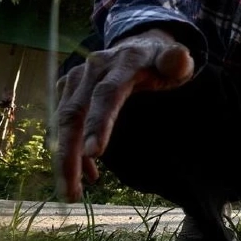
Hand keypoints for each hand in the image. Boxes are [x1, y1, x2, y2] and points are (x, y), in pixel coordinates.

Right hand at [53, 28, 194, 201]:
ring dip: (64, 159)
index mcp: (122, 63)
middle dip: (70, 155)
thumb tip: (177, 61)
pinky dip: (70, 150)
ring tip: (72, 194)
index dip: (99, 122)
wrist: (139, 45)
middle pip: (74, 113)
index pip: (107, 94)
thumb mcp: (177, 61)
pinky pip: (63, 123)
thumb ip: (178, 61)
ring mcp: (77, 79)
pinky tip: (87, 176)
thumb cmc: (161, 62)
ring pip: (62, 121)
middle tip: (72, 193)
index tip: (94, 153)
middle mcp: (93, 69)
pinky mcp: (68, 89)